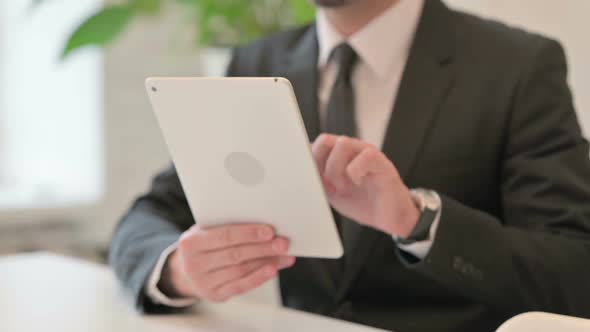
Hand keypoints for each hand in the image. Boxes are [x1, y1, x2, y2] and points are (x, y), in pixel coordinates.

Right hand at [160, 224, 294, 302]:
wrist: (185, 269)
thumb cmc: (204, 244)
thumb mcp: (206, 230)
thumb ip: (228, 225)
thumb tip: (264, 225)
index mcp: (191, 242)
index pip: (225, 236)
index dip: (249, 233)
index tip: (270, 231)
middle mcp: (194, 264)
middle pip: (236, 254)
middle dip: (263, 248)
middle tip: (283, 243)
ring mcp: (203, 282)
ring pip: (241, 270)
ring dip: (267, 262)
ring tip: (285, 255)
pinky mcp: (215, 295)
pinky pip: (241, 286)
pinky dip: (259, 277)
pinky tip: (273, 269)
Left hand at [311, 134, 419, 237]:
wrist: (388, 218)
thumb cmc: (361, 203)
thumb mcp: (331, 192)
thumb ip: (316, 178)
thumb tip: (298, 171)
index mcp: (337, 156)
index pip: (315, 145)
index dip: (308, 161)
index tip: (309, 179)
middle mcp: (351, 150)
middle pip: (325, 140)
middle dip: (321, 165)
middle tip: (329, 185)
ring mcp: (366, 153)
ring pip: (342, 144)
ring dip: (337, 169)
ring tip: (343, 187)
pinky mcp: (381, 162)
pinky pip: (365, 156)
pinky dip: (355, 172)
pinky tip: (358, 183)